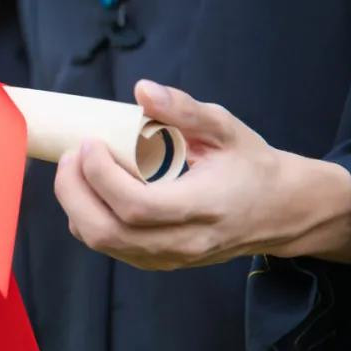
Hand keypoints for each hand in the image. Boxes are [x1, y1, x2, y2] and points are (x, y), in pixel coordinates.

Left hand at [54, 80, 350, 269]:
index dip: (101, 175)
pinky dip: (87, 217)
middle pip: (107, 232)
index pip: (137, 206)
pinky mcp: (157, 261)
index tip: (89, 142)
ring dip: (75, 204)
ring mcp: (168, 258)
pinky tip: (89, 188)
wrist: (278, 211)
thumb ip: (185, 109)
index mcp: (204, 208)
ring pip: (102, 242)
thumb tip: (142, 90)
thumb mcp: (226, 129)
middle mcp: (184, 242)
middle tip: (71, 155)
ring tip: (75, 167)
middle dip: (74, 192)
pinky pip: (109, 246)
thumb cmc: (250, 165)